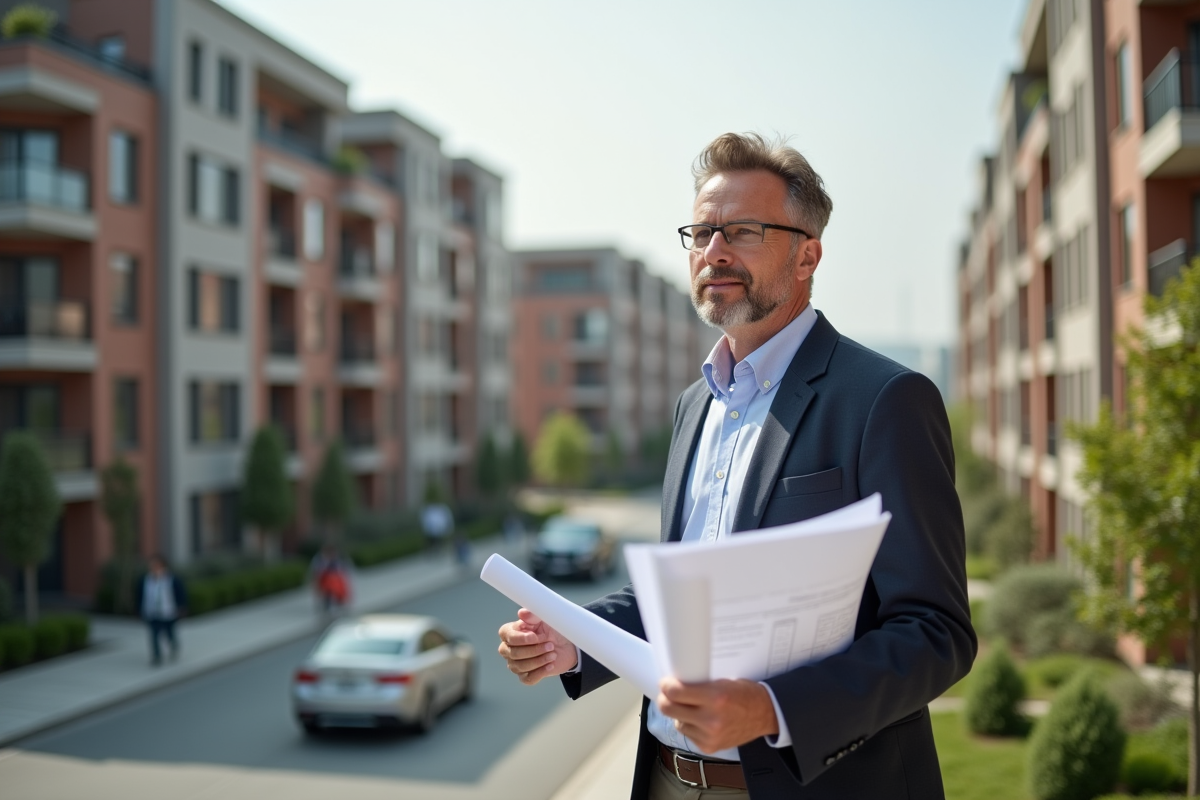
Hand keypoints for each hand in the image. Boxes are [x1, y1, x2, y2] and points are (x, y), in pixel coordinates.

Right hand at [497, 608, 578, 684]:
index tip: (536, 636)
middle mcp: (509, 649)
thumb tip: (522, 613)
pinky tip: (550, 665)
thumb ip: (533, 616)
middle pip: (513, 653)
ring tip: (553, 654)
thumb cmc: (552, 630)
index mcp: (510, 632)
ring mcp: (516, 664)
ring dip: (539, 660)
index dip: (521, 638)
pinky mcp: (526, 676)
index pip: (507, 636)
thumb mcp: (545, 619)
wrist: (566, 646)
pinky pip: (528, 678)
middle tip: (550, 645)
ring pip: (520, 666)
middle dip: (534, 650)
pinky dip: (540, 672)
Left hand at [656, 677, 778, 753]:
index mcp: (716, 697)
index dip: (666, 686)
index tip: (665, 683)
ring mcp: (710, 735)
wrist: (765, 715)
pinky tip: (700, 720)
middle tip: (667, 694)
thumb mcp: (723, 682)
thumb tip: (675, 683)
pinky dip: (690, 727)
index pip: (675, 692)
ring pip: (677, 723)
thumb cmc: (745, 694)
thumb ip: (700, 685)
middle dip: (665, 700)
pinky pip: (688, 735)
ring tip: (690, 708)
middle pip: (669, 709)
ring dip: (679, 715)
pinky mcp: (710, 747)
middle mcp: (711, 719)